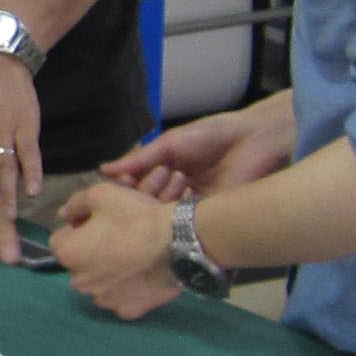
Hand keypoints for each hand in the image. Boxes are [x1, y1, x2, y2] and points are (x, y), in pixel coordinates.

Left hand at [54, 182, 180, 319]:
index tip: (97, 222)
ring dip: (106, 274)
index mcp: (68, 254)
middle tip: (116, 238)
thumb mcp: (101, 194)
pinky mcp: (127, 311)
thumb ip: (75, 204)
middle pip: (78, 264)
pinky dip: (126, 290)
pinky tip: (140, 276)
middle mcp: (80, 282)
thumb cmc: (135, 216)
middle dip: (90, 253)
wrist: (177, 241)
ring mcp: (104, 300)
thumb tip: (66, 215)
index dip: (77, 228)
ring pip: (98, 284)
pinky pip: (120, 299)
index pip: (59, 240)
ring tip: (130, 258)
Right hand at [103, 93, 296, 202]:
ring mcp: (189, 205)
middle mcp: (172, 191)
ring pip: (163, 213)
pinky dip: (181, 211)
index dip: (124, 189)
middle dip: (143, 196)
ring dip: (162, 202)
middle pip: (146, 204)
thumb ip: (138, 159)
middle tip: (151, 183)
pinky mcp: (207, 214)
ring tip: (175, 181)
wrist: (251, 140)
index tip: (119, 187)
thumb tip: (103, 169)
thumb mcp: (169, 143)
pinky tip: (185, 198)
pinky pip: (185, 220)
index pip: (133, 187)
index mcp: (161, 172)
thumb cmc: (210, 135)